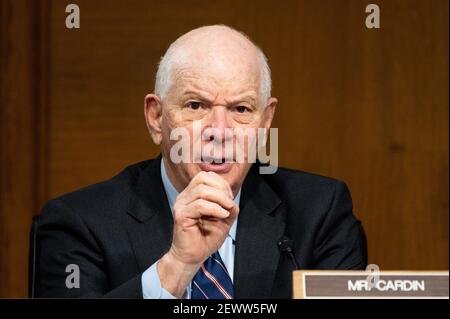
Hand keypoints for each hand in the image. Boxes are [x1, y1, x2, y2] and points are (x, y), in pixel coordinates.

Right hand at [158, 171, 238, 296]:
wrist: (193, 256)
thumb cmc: (205, 239)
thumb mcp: (223, 219)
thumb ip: (229, 207)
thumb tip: (233, 200)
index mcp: (191, 194)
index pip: (205, 176)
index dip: (221, 184)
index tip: (229, 199)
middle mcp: (184, 197)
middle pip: (202, 178)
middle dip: (221, 188)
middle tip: (229, 203)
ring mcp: (181, 205)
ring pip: (202, 190)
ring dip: (220, 198)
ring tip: (227, 210)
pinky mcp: (181, 215)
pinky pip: (200, 205)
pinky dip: (215, 209)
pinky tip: (222, 215)